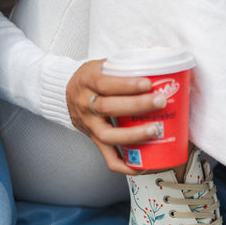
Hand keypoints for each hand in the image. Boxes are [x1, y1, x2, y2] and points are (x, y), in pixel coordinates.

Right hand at [66, 59, 167, 173]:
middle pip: (109, 107)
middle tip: (160, 102)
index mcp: (88, 81)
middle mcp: (86, 104)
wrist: (64, 93)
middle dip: (137, 105)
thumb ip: (126, 65)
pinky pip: (108, 158)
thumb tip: (160, 59)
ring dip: (134, 135)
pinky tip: (143, 165)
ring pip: (109, 135)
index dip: (127, 84)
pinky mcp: (95, 140)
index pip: (106, 83)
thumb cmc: (91, 79)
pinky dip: (125, 165)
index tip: (148, 83)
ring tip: (155, 131)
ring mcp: (90, 125)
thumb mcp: (102, 65)